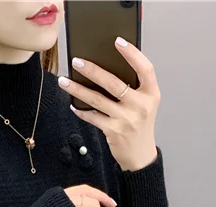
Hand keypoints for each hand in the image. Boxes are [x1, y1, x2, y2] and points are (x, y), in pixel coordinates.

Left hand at [58, 38, 159, 171]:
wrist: (141, 156)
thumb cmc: (140, 125)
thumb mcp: (144, 104)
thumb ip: (133, 87)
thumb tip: (104, 67)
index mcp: (151, 94)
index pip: (145, 68)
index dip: (132, 54)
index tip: (118, 42)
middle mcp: (140, 105)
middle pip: (113, 82)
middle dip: (92, 70)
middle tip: (77, 61)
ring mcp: (126, 119)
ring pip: (97, 99)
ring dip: (78, 90)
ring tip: (64, 81)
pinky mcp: (114, 131)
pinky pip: (93, 116)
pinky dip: (81, 110)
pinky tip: (73, 104)